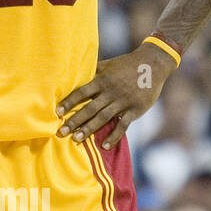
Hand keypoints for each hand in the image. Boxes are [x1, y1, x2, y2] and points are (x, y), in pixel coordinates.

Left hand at [56, 42, 177, 149]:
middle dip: (74, 121)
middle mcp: (111, 91)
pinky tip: (104, 146)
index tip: (57, 112)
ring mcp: (123, 101)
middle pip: (89, 108)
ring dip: (89, 129)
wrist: (153, 64)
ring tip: (76, 139)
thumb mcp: (109, 65)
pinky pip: (123, 125)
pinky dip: (114, 136)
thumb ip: (94, 72)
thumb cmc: (127, 64)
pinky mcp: (135, 110)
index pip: (82, 92)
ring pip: (103, 118)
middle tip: (61, 132)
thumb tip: (75, 75)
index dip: (69, 102)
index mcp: (103, 80)